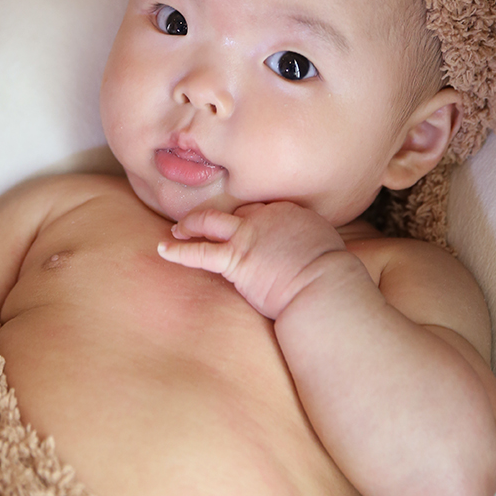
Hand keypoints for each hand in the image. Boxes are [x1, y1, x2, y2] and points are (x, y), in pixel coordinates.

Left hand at [157, 200, 348, 318]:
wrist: (326, 286)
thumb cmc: (332, 275)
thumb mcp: (324, 243)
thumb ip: (308, 238)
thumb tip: (307, 246)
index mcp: (287, 211)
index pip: (258, 208)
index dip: (246, 217)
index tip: (240, 224)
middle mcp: (265, 216)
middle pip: (233, 210)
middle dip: (216, 216)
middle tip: (201, 222)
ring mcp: (249, 234)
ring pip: (210, 221)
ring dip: (191, 224)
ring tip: (177, 230)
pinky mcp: (236, 258)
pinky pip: (200, 252)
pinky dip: (179, 251)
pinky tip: (163, 250)